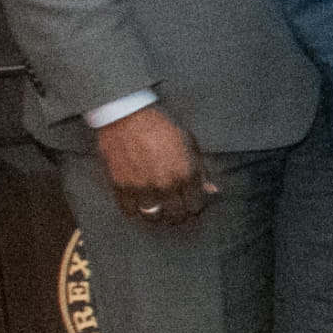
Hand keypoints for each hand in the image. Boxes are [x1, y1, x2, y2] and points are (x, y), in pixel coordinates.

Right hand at [89, 105, 209, 227]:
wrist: (127, 116)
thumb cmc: (161, 126)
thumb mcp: (189, 143)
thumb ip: (200, 170)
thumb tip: (211, 190)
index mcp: (186, 173)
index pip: (196, 206)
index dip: (194, 204)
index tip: (190, 200)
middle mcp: (165, 184)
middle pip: (175, 215)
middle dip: (177, 213)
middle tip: (174, 206)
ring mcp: (142, 187)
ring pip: (152, 216)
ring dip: (156, 213)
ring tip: (156, 204)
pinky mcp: (121, 185)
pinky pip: (128, 210)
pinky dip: (133, 208)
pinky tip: (138, 201)